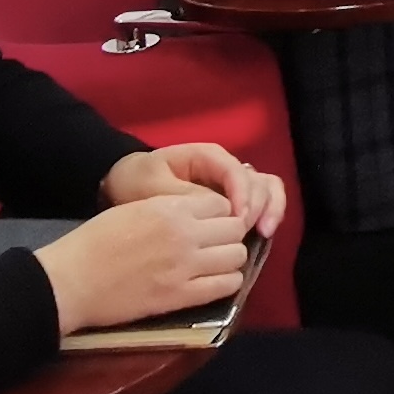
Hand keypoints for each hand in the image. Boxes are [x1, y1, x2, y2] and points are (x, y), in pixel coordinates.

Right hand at [32, 182, 247, 333]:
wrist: (71, 282)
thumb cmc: (93, 242)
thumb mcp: (133, 209)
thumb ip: (169, 209)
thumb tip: (195, 215)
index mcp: (170, 208)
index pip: (221, 203)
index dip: (219, 213)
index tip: (210, 223)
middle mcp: (184, 234)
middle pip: (234, 228)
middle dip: (229, 235)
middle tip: (216, 244)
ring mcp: (185, 267)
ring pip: (237, 257)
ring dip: (230, 259)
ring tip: (215, 264)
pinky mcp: (180, 297)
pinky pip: (225, 287)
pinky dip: (226, 283)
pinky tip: (214, 282)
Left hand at [103, 141, 286, 242]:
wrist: (122, 187)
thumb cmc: (136, 182)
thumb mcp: (153, 188)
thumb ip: (186, 198)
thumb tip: (221, 212)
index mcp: (207, 156)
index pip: (236, 171)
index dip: (243, 194)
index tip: (238, 221)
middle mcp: (225, 167)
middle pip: (258, 180)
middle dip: (260, 205)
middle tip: (252, 233)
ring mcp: (232, 184)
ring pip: (267, 189)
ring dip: (271, 210)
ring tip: (263, 234)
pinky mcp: (233, 201)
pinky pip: (260, 202)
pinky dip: (266, 216)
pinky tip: (261, 236)